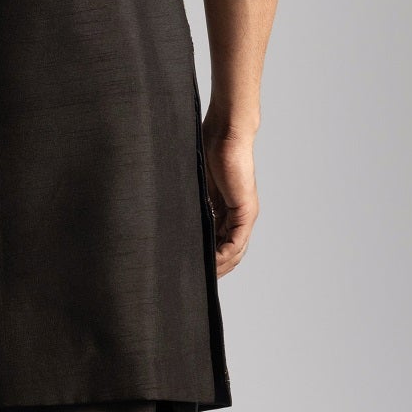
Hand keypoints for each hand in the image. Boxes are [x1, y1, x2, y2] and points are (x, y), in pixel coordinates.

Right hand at [202, 113, 258, 275]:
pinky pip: (236, 242)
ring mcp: (243, 214)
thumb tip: (165, 213)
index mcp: (225, 210)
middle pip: (228, 252)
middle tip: (192, 279)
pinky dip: (225, 255)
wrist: (225, 132)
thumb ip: (189, 200)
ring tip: (201, 275)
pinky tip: (212, 263)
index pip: (219, 242)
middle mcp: (237, 215)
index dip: (207, 258)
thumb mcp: (194, 183)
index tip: (189, 267)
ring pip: (234, 252)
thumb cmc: (209, 149)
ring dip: (219, 266)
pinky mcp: (245, 211)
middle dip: (213, 268)